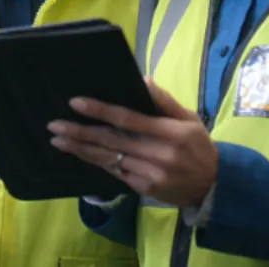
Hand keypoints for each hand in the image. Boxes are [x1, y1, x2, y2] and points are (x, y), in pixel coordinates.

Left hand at [48, 78, 217, 206]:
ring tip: (57, 141)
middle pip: (111, 141)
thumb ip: (164, 100)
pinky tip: (80, 154)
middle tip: (54, 125)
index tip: (76, 103)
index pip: (127, 119)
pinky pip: (115, 173)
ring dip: (81, 150)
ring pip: (109, 159)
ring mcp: (150, 174)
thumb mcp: (188, 118)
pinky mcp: (144, 189)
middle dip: (80, 132)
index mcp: (169, 132)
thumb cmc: (198, 146)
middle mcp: (157, 154)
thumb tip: (141, 80)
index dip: (100, 111)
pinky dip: (97, 163)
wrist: (214, 186)